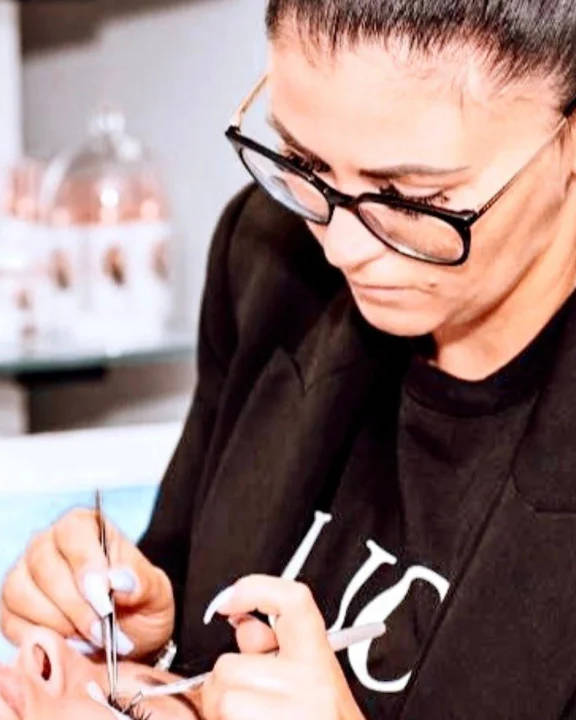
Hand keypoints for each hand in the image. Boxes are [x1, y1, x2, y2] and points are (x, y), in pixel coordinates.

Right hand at [1, 508, 173, 658]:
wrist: (128, 639)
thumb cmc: (141, 606)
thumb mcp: (156, 593)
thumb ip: (142, 583)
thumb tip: (119, 579)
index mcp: (86, 526)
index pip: (73, 531)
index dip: (85, 564)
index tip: (103, 595)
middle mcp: (49, 543)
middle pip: (43, 563)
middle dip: (74, 604)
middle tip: (101, 631)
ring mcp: (25, 574)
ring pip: (20, 592)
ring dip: (57, 623)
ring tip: (89, 639)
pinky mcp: (12, 608)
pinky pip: (10, 621)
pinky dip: (40, 638)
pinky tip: (68, 645)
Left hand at [200, 575, 365, 719]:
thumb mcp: (310, 688)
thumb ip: (274, 653)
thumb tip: (243, 624)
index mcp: (320, 663)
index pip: (294, 602)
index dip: (256, 588)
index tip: (231, 600)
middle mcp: (312, 685)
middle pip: (230, 667)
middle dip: (224, 690)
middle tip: (247, 709)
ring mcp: (293, 715)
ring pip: (220, 701)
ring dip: (221, 718)